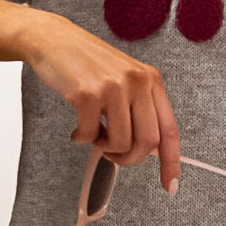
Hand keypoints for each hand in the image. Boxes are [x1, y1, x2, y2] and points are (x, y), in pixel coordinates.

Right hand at [20, 10, 181, 191]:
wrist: (53, 39)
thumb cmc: (87, 63)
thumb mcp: (124, 78)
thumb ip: (139, 107)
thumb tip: (147, 150)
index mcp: (151, 80)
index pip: (170, 130)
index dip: (171, 163)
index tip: (170, 186)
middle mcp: (137, 82)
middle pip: (148, 143)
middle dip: (130, 159)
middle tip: (113, 156)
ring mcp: (113, 87)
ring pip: (121, 143)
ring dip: (104, 148)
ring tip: (93, 134)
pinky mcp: (87, 94)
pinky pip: (90, 135)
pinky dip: (81, 139)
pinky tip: (77, 128)